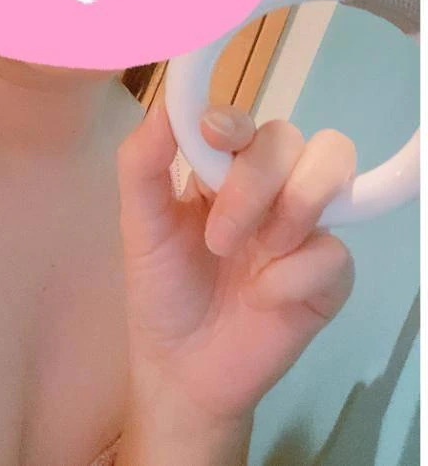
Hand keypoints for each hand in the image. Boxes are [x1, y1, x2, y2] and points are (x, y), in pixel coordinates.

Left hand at [116, 102, 355, 434]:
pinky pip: (335, 251)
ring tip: (250, 257)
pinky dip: (295, 274)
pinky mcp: (329, 274)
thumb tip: (164, 105)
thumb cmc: (162, 289)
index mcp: (226, 170)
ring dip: (290, 207)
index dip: (234, 120)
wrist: (181, 370)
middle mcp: (271, 187)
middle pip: (289, 139)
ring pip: (331, 167)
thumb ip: (143, 162)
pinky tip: (264, 298)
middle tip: (218, 238)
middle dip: (253, 182)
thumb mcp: (140, 224)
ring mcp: (304, 226)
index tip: (212, 133)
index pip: (245, 122)